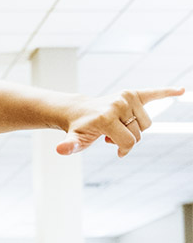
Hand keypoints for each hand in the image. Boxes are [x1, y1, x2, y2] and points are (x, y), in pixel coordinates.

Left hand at [56, 87, 184, 157]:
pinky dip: (167, 92)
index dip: (124, 150)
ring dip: (134, 128)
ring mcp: (126, 98)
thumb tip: (61, 150)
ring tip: (116, 125)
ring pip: (146, 123)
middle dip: (127, 138)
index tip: (115, 151)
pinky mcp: (133, 93)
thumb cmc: (79, 129)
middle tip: (110, 134)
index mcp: (107, 117)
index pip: (129, 142)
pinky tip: (180, 91)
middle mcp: (119, 104)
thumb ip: (69, 146)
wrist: (78, 111)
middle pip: (139, 133)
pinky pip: (154, 93)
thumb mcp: (74, 141)